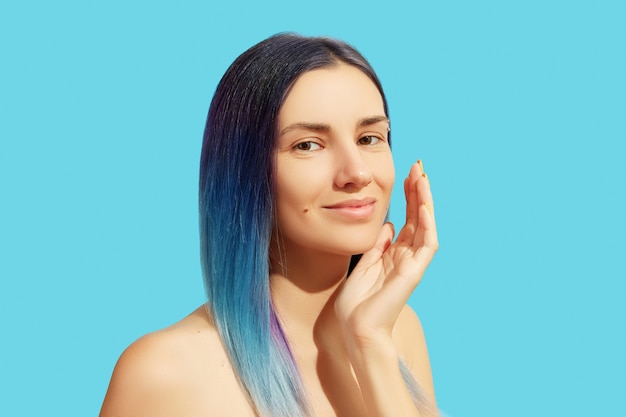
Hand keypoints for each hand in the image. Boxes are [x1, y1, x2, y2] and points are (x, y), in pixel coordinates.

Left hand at [335, 160, 437, 347]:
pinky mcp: (414, 272)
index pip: (407, 219)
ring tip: (422, 176)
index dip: (408, 196)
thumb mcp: (365, 263)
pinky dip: (428, 224)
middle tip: (418, 166)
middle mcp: (407, 256)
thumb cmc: (357, 302)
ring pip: (426, 225)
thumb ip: (378, 244)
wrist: (356, 328)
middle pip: (418, 217)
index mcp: (395, 253)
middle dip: (418, 191)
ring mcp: (413, 263)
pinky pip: (427, 244)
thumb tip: (387, 224)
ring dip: (425, 200)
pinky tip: (424, 204)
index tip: (407, 174)